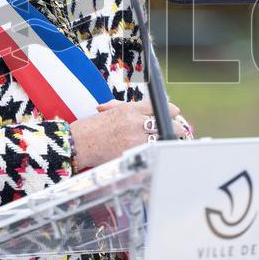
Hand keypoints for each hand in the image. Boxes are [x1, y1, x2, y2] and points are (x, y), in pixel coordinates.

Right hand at [69, 99, 189, 168]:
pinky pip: (151, 152)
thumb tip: (145, 109)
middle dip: (175, 127)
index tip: (175, 112)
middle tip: (180, 130)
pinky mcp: (132, 153)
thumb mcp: (110, 111)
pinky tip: (161, 153)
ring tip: (173, 142)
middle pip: (165, 123)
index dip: (170, 110)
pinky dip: (157, 153)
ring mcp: (134, 139)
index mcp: (129, 109)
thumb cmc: (91, 127)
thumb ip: (128, 108)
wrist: (78, 143)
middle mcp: (134, 122)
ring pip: (161, 138)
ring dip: (168, 140)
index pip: (157, 106)